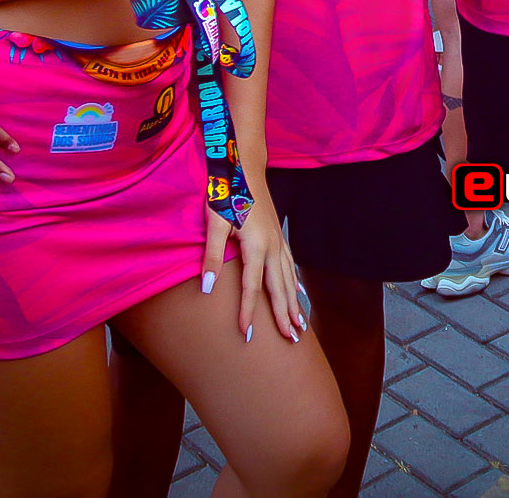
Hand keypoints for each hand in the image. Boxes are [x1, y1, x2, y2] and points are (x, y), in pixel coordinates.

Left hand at [203, 190, 304, 344]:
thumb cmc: (226, 193)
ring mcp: (278, 241)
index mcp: (257, 245)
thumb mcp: (214, 223)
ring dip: (293, 303)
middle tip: (292, 340)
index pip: (252, 288)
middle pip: (280, 288)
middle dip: (285, 315)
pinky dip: (295, 283)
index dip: (248, 313)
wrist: (244, 167)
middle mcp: (273, 246)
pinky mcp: (278, 236)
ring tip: (300, 325)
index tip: (247, 335)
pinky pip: (290, 266)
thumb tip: (208, 288)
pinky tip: (298, 292)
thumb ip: (213, 256)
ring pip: (289, 279)